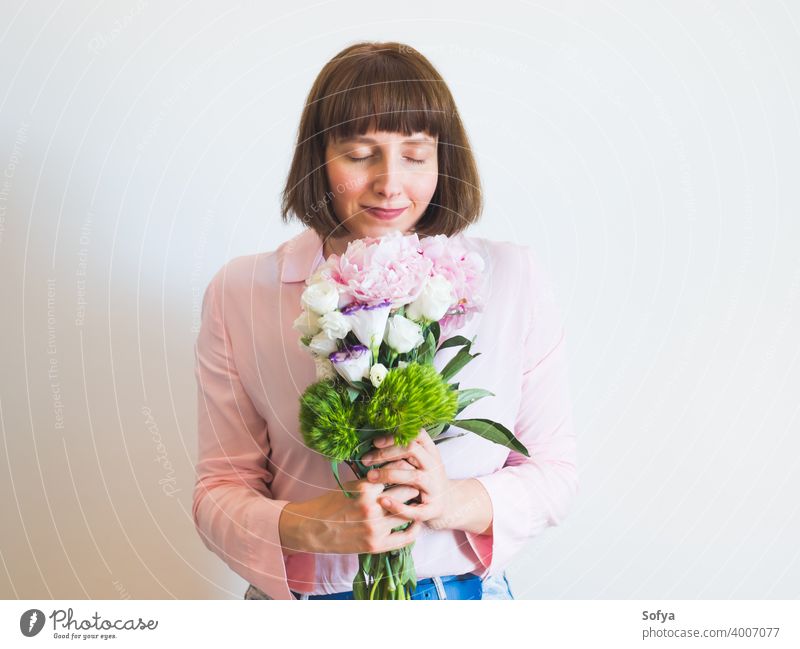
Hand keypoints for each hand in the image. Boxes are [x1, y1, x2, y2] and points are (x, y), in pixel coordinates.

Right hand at [279, 478, 420, 554]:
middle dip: (414, 486)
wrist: (312, 529)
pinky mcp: (375, 545)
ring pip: (407, 513)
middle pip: (407, 492)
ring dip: (414, 506)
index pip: (397, 473)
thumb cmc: (330, 503)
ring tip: (419, 501)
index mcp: (365, 488)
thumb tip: (395, 471)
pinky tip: (416, 522)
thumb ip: (372, 480)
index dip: (406, 470)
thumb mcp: (349, 484)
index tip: (412, 469)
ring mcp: (375, 528)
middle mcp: (372, 507)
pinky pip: (405, 538)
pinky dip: (414, 529)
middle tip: (420, 484)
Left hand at [361, 428, 451, 526]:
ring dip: (389, 475)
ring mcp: (435, 487)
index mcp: (431, 453)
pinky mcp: (433, 509)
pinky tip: (383, 502)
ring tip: (370, 477)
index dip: (395, 436)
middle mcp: (435, 467)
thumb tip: (373, 444)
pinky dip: (398, 505)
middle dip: (386, 454)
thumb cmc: (425, 481)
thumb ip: (403, 453)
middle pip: (412, 450)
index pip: (415, 436)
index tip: (375, 443)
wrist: (449, 506)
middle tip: (365, 460)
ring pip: (413, 476)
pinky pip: (415, 508)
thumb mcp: (420, 462)